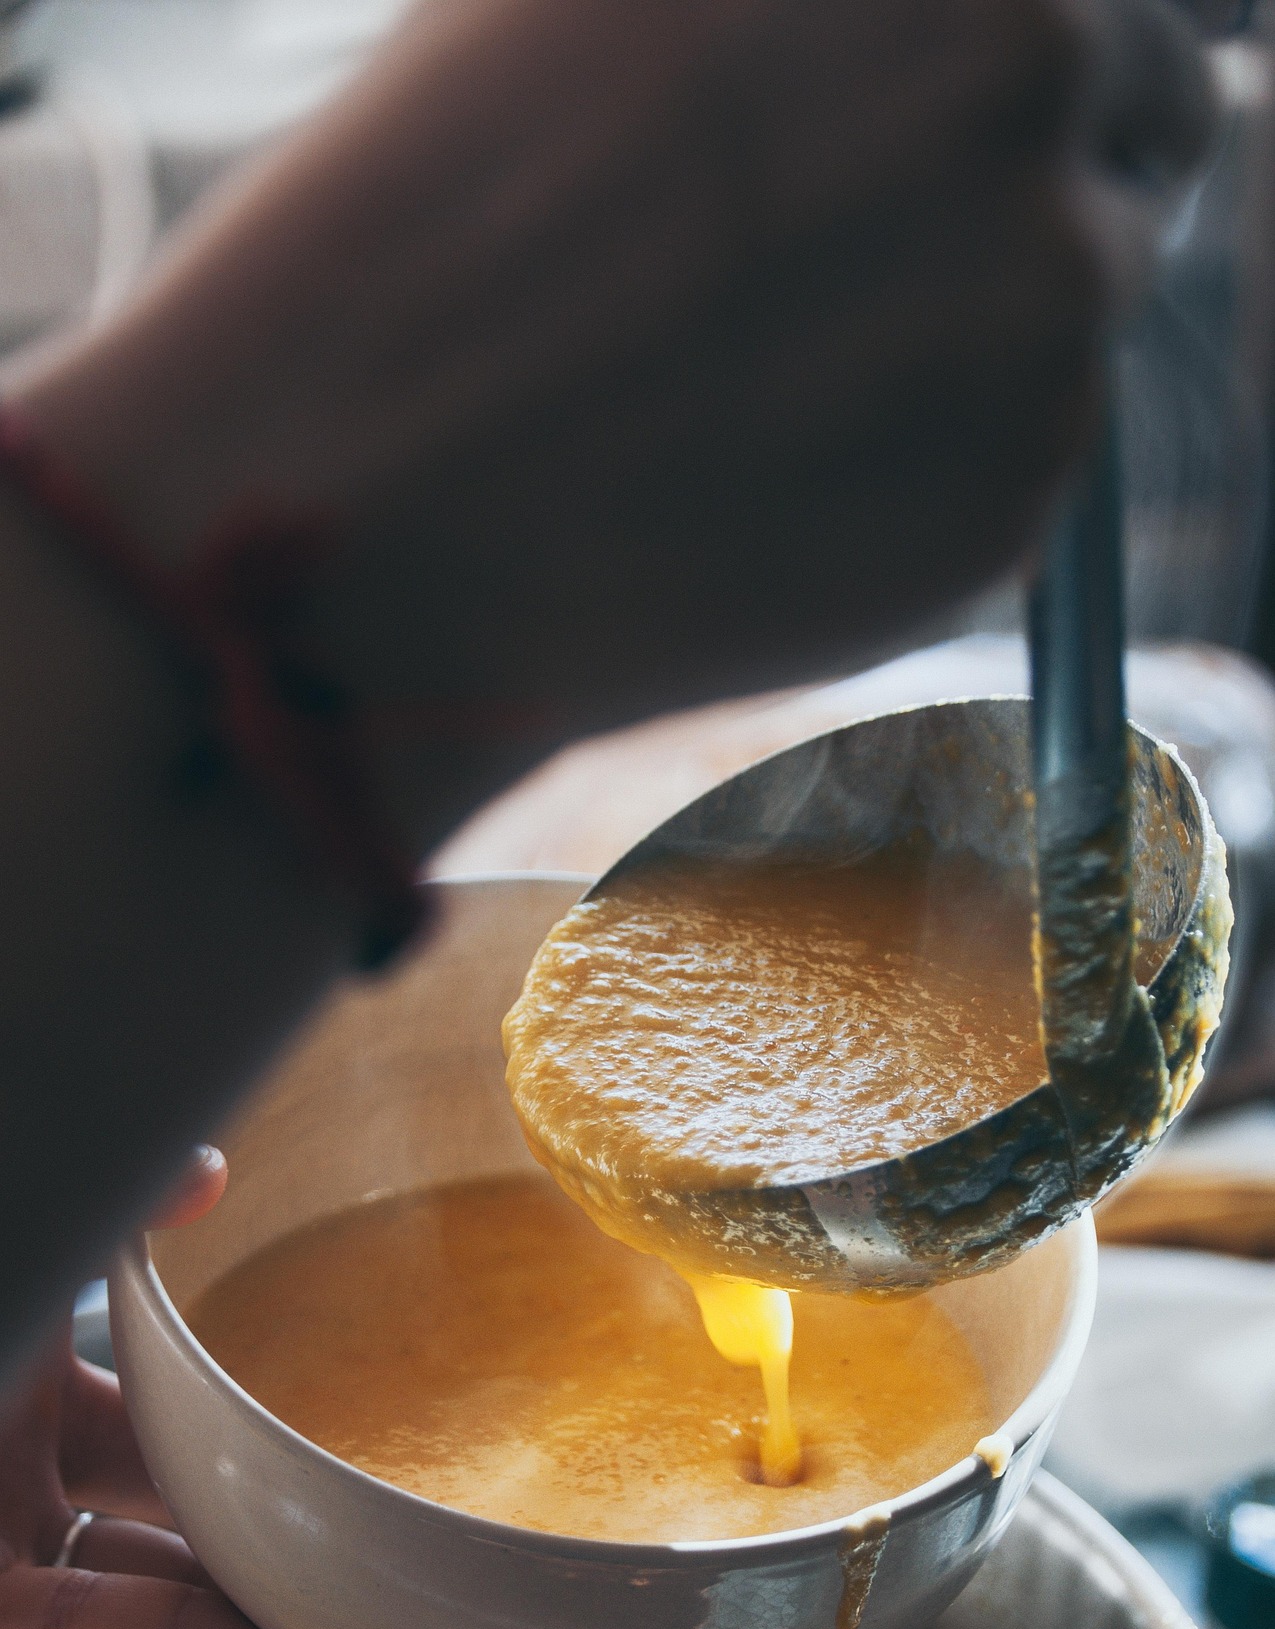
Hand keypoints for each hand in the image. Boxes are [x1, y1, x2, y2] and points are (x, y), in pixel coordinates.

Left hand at [0, 1148, 332, 1628]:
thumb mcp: (25, 1253)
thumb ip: (107, 1202)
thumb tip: (210, 1165)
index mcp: (23, 1374)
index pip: (154, 1398)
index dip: (237, 1412)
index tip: (323, 1423)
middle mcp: (13, 1464)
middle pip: (164, 1499)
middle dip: (261, 1520)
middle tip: (366, 1538)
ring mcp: (0, 1545)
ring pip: (152, 1585)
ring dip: (253, 1613)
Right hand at [15, 0, 1217, 847]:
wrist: (373, 492)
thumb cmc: (438, 215)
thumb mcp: (620, 0)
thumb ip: (843, 13)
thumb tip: (944, 42)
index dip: (1035, 67)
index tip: (971, 125)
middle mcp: (1045, 95)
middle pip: (1149, 134)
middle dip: (1046, 185)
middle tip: (893, 263)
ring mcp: (1048, 319)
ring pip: (1075, 318)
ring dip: (977, 337)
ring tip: (763, 389)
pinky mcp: (1011, 515)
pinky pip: (1014, 470)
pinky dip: (927, 475)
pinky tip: (764, 483)